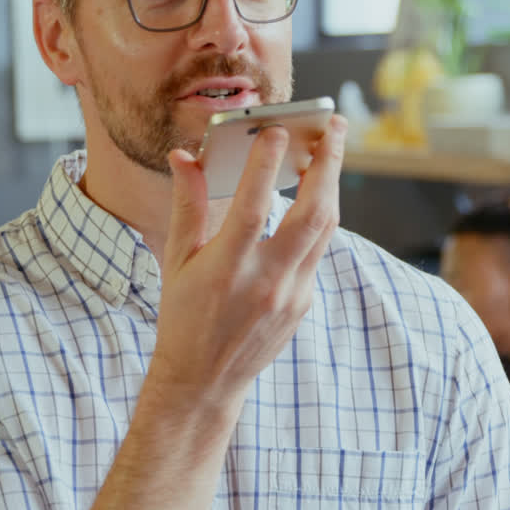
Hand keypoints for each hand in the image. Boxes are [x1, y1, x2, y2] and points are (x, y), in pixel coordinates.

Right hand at [150, 115, 347, 407]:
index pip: (251, 209)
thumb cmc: (183, 317)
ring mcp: (291, 295)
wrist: (204, 382)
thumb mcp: (176, 262)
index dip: (264, 168)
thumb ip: (187, 206)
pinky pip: (318, 251)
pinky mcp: (304, 303)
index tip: (276, 131)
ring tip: (331, 151)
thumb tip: (183, 156)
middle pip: (312, 214)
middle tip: (333, 127)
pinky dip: (318, 218)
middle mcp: (265, 283)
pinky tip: (315, 194)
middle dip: (328, 165)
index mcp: (225, 270)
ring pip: (325, 230)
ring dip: (331, 186)